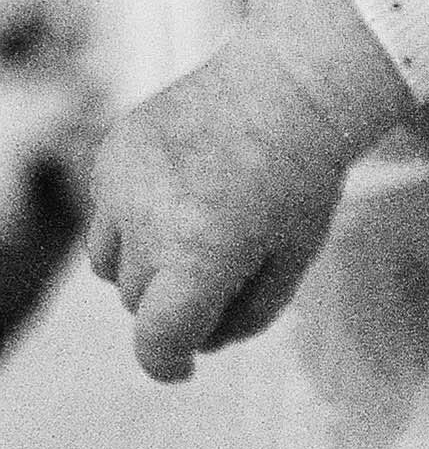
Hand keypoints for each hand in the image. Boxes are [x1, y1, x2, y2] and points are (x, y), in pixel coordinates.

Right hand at [83, 0, 410, 381]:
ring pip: (112, 265)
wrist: (289, 83)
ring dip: (146, 265)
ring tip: (200, 225)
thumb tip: (195, 347)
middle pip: (140, 303)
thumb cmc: (303, 177)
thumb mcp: (293, 259)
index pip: (158, 340)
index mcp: (202, 255)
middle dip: (175, 300)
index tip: (184, 364)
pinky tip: (181, 189)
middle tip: (225, 264)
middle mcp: (151, 223)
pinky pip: (105, 216)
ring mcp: (123, 186)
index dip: (170, 362)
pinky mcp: (111, 154)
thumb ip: (246, 316)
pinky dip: (133, 219)